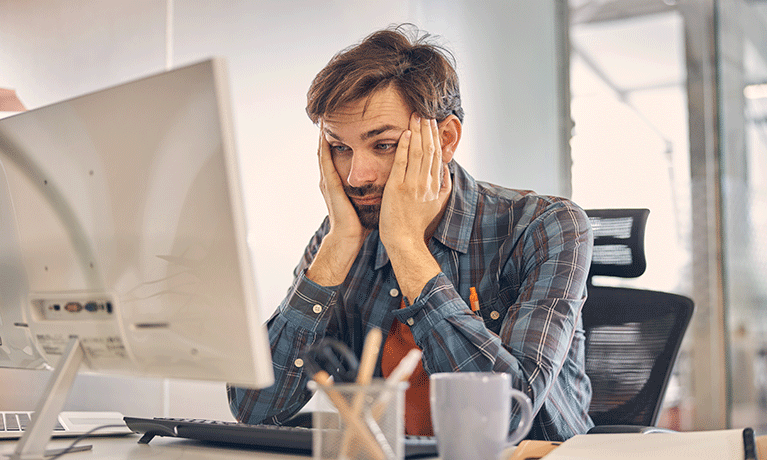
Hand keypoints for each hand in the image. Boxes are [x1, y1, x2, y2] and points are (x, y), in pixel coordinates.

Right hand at [306, 124, 369, 285]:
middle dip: (330, 131)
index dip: (341, 136)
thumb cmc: (360, 222)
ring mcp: (328, 181)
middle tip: (331, 111)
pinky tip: (325, 134)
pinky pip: (325, 161)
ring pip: (324, 151)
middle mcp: (331, 178)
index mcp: (340, 180)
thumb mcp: (367, 197)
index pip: (339, 153)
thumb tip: (390, 174)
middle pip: (329, 148)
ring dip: (324, 134)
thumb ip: (373, 184)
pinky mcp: (330, 185)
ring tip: (326, 115)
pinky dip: (323, 147)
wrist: (348, 239)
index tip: (347, 119)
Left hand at [379, 115, 451, 298]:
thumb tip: (445, 168)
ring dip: (417, 133)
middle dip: (427, 130)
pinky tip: (405, 133)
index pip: (436, 156)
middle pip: (429, 150)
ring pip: (417, 153)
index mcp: (435, 186)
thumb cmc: (417, 225)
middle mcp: (426, 183)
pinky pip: (401, 162)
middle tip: (425, 113)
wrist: (404, 240)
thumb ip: (444, 185)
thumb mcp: (437, 205)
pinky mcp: (397, 187)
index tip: (433, 123)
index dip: (435, 138)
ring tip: (416, 116)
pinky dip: (404, 147)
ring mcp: (412, 185)